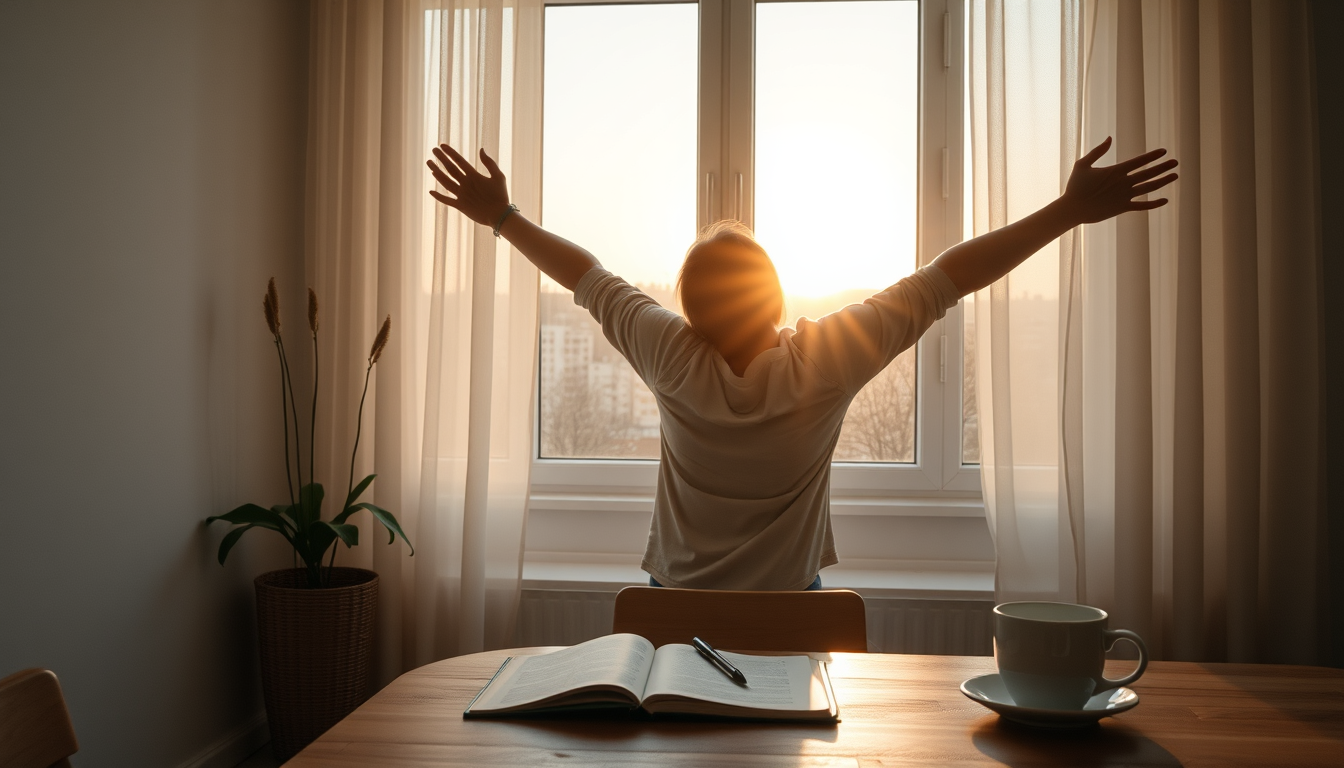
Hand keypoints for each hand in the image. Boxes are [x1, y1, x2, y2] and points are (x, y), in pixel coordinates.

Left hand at [427, 144, 511, 226]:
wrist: (499, 216)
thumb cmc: (501, 196)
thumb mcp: (499, 176)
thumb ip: (489, 162)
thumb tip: (481, 149)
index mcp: (474, 176)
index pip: (459, 160)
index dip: (450, 152)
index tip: (441, 145)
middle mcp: (465, 184)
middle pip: (450, 169)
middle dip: (441, 158)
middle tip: (433, 150)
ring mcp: (461, 195)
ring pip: (445, 182)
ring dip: (436, 172)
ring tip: (429, 163)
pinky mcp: (460, 206)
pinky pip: (447, 200)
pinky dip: (438, 196)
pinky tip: (431, 191)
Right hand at [1061, 137, 1178, 224]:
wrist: (1072, 209)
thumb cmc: (1075, 186)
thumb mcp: (1082, 165)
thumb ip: (1097, 151)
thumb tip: (1110, 138)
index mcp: (1115, 171)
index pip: (1139, 161)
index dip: (1153, 156)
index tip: (1164, 151)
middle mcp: (1123, 183)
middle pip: (1148, 173)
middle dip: (1163, 167)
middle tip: (1176, 162)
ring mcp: (1124, 196)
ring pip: (1149, 188)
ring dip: (1163, 181)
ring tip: (1175, 176)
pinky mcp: (1122, 208)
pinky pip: (1142, 206)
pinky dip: (1154, 204)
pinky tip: (1165, 200)